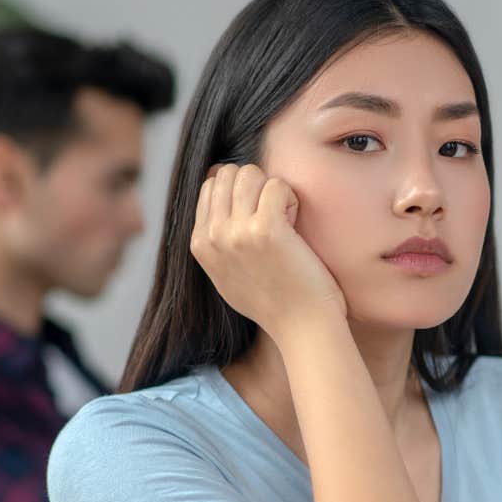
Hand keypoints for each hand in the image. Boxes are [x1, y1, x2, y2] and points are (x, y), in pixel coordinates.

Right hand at [191, 163, 346, 341]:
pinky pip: (276, 185)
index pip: (210, 185)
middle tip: (274, 218)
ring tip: (285, 222)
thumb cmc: (275, 302)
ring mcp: (236, 233)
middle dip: (256, 186)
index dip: (241, 194)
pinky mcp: (266, 230)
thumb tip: (213, 187)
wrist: (302, 328)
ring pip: (250, 173)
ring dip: (273, 191)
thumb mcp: (227, 274)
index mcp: (199, 245)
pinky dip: (291, 199)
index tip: (259, 222)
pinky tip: (295, 228)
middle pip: (228, 174)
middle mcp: (213, 237)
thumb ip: (216, 240)